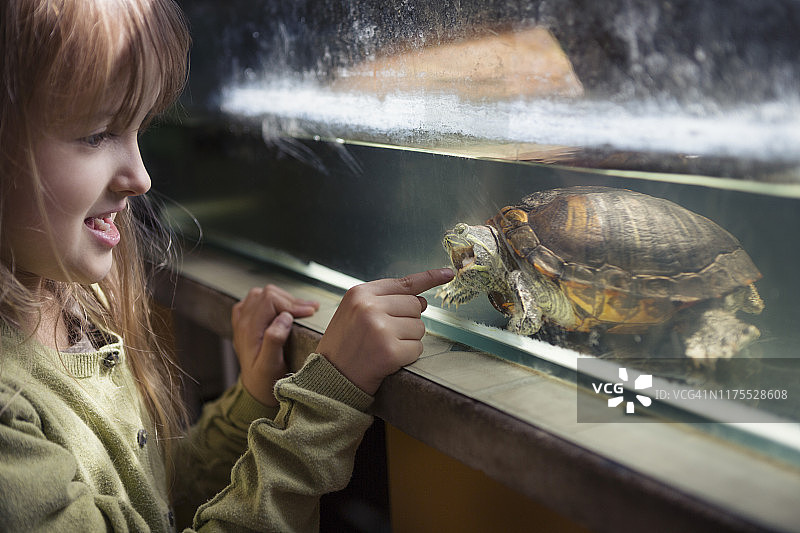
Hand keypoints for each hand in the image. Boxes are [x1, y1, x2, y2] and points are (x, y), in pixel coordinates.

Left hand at [232, 285, 318, 405]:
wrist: (254, 389)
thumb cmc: (264, 380)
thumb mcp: (270, 365)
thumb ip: (275, 340)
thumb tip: (284, 317)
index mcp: (249, 329)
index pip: (270, 300)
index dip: (292, 303)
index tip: (310, 313)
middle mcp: (243, 322)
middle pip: (267, 294)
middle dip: (291, 300)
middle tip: (310, 310)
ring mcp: (242, 320)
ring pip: (262, 294)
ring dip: (283, 298)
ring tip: (301, 309)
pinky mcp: (245, 321)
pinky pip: (255, 300)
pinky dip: (271, 301)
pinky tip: (282, 309)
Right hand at [316, 268, 454, 394]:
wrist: (328, 377)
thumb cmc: (344, 344)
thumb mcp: (354, 312)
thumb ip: (385, 301)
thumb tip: (422, 300)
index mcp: (360, 293)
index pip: (404, 283)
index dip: (429, 278)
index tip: (449, 273)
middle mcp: (370, 307)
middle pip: (415, 306)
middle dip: (408, 322)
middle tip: (385, 335)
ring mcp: (380, 328)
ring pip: (419, 328)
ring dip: (408, 340)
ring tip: (382, 347)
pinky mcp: (390, 351)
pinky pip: (417, 349)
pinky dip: (407, 356)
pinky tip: (388, 360)